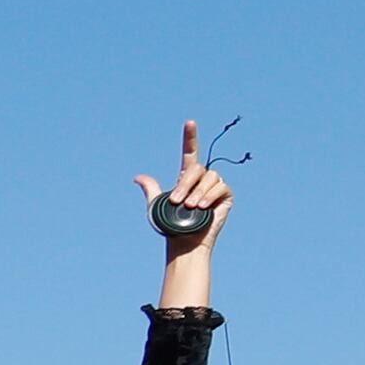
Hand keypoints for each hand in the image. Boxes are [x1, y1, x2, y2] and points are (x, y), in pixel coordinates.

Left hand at [140, 119, 234, 275]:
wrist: (184, 242)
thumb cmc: (170, 226)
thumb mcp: (156, 205)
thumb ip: (151, 189)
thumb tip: (138, 177)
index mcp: (186, 178)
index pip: (190, 153)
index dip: (190, 137)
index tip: (189, 122)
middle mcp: (202, 180)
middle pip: (197, 169)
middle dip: (185, 184)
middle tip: (177, 201)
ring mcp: (215, 187)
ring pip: (209, 177)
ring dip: (198, 192)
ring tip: (191, 207)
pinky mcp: (226, 196)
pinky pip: (221, 187)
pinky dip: (210, 196)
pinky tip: (203, 207)